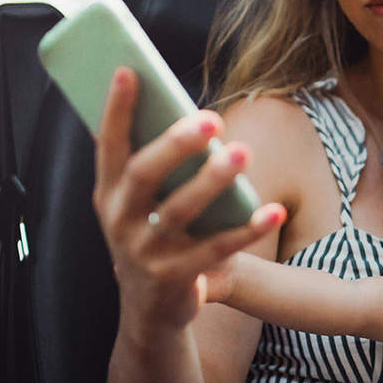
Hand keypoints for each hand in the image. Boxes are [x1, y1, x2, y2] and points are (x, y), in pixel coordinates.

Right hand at [93, 68, 285, 337]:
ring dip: (213, 180)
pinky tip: (274, 210)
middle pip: (145, 174)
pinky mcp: (174, 278)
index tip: (130, 71)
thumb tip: (188, 112)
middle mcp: (120, 220)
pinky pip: (217, 249)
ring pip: (181, 210)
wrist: (149, 311)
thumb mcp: (138, 205)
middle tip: (211, 119)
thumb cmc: (151, 237)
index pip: (108, 145)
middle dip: (176, 143)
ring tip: (242, 153)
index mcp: (108, 194)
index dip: (116, 109)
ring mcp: (145, 252)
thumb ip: (153, 163)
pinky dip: (247, 229)